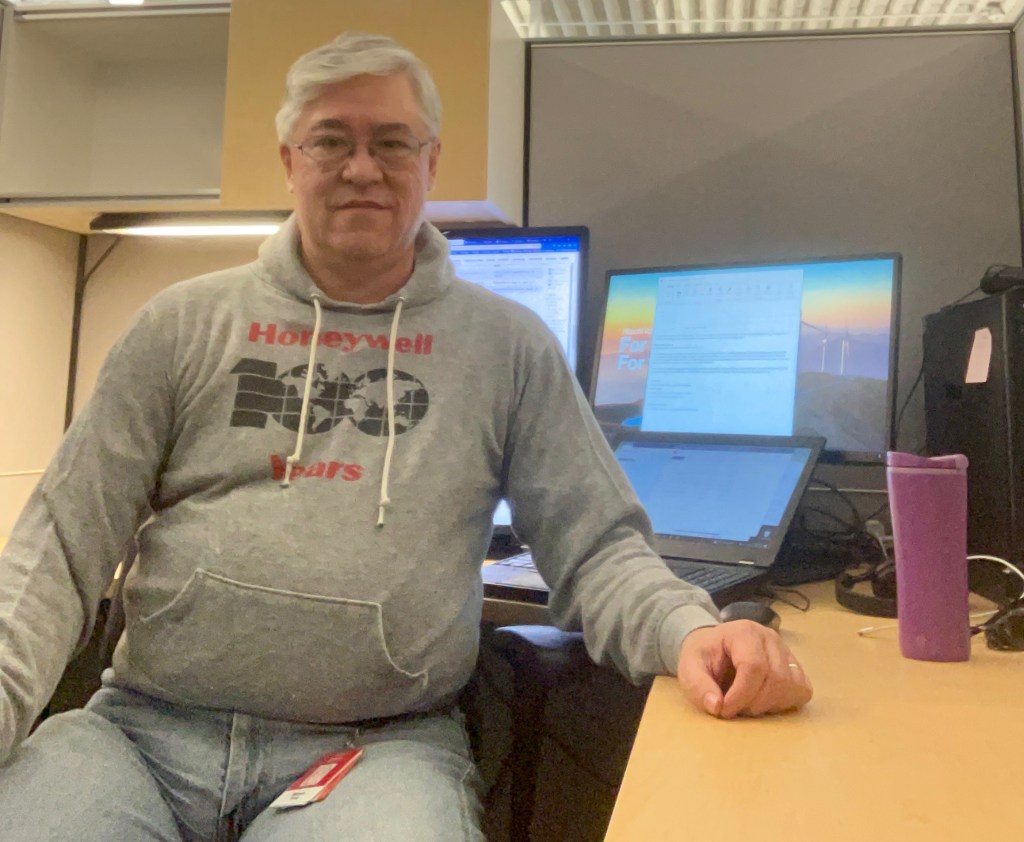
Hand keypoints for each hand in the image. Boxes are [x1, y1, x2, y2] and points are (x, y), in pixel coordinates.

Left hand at [677, 621, 812, 717]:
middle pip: (776, 679)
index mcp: (744, 632)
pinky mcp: (796, 667)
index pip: (754, 667)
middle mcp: (770, 638)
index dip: (741, 695)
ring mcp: (787, 651)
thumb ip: (698, 685)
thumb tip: (716, 706)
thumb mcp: (689, 668)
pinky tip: (764, 700)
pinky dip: (785, 702)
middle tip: (734, 707)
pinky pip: (802, 691)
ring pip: (791, 687)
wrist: (714, 647)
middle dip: (753, 703)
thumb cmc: (703, 657)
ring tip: (747, 702)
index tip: (724, 710)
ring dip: (769, 705)